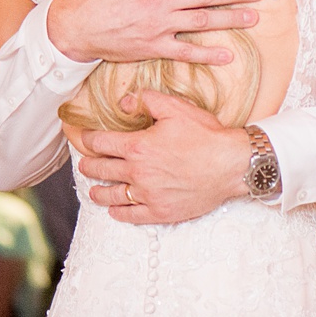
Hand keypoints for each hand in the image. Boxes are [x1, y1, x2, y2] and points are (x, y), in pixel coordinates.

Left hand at [68, 90, 250, 223]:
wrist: (232, 164)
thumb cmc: (207, 135)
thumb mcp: (177, 108)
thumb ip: (146, 101)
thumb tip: (123, 103)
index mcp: (138, 146)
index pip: (100, 143)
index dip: (88, 139)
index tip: (84, 138)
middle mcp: (137, 172)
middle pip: (100, 169)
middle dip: (89, 164)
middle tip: (85, 163)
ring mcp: (147, 194)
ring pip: (111, 195)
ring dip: (97, 191)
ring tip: (94, 189)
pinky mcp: (160, 211)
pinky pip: (130, 215)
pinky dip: (118, 212)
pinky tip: (115, 209)